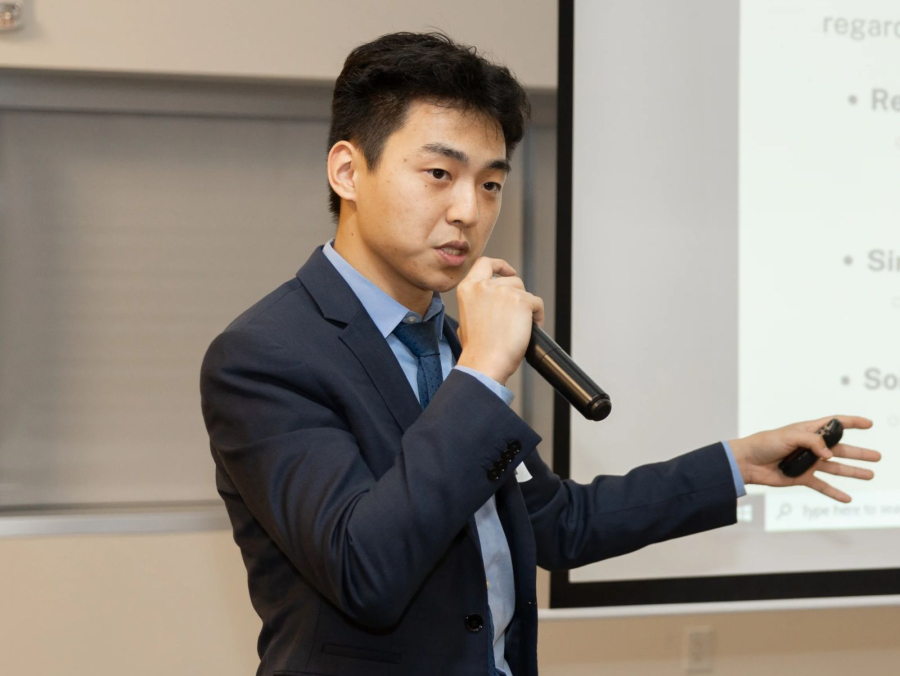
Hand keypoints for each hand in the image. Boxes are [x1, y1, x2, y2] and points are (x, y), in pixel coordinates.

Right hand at [455, 257, 544, 385]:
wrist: (484, 363)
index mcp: (468, 288)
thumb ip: (477, 304)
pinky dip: (537, 317)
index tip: (509, 272)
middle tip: (517, 316)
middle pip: (512, 281)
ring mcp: (504, 291)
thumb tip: (491, 303)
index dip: (500, 266)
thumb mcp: (466, 319)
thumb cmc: (476, 349)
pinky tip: (529, 330)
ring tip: (522, 327)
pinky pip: (537, 303)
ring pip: (525, 292)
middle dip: (518, 297)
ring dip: (527, 308)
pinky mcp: (522, 301)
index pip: (485, 263)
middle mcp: (484, 285)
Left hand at [729, 415, 880, 502]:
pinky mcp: (802, 477)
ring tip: (870, 474)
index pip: (834, 424)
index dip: (851, 422)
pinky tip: (847, 498)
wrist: (748, 462)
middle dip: (859, 453)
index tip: (868, 423)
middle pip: (841, 449)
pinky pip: (822, 486)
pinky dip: (835, 492)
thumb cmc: (765, 443)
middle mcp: (811, 447)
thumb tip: (830, 455)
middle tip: (877, 456)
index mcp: (808, 431)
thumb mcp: (789, 436)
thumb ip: (812, 442)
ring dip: (853, 471)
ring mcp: (808, 463)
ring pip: (836, 468)